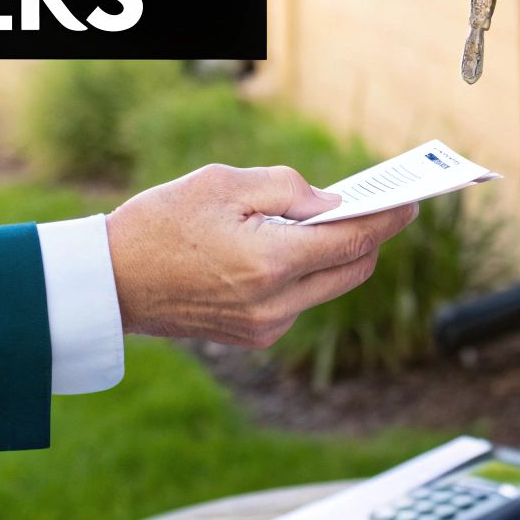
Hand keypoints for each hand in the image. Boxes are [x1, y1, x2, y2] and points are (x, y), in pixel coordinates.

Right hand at [104, 164, 416, 346]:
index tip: (411, 203)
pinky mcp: (254, 336)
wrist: (108, 282)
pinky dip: (308, 274)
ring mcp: (266, 327)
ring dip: (339, 256)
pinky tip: (297, 247)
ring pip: (329, 288)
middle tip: (381, 208)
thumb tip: (330, 204)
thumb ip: (287, 189)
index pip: (353, 241)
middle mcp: (275, 304)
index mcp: (270, 263)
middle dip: (370, 238)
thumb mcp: (223, 183)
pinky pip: (301, 302)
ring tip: (338, 222)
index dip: (388, 220)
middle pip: (352, 270)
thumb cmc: (160, 224)